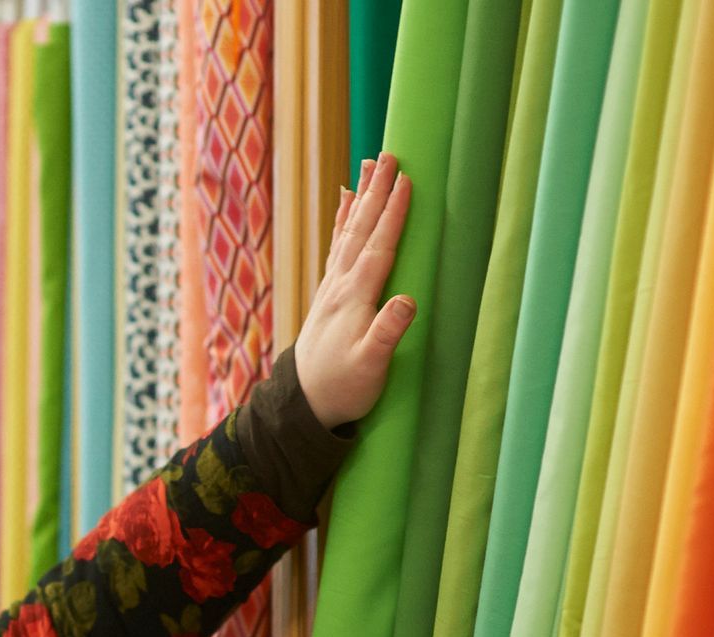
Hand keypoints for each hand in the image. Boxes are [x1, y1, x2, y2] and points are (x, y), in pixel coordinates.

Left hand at [292, 152, 416, 428]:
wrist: (304, 404)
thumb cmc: (343, 388)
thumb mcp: (371, 367)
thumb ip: (388, 333)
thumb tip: (408, 301)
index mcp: (354, 297)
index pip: (378, 246)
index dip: (393, 214)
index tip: (407, 180)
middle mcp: (340, 285)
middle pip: (361, 229)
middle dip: (376, 192)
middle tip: (389, 155)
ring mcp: (332, 287)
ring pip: (349, 232)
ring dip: (361, 199)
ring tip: (368, 166)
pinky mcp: (330, 294)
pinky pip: (338, 246)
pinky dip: (344, 221)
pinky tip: (346, 203)